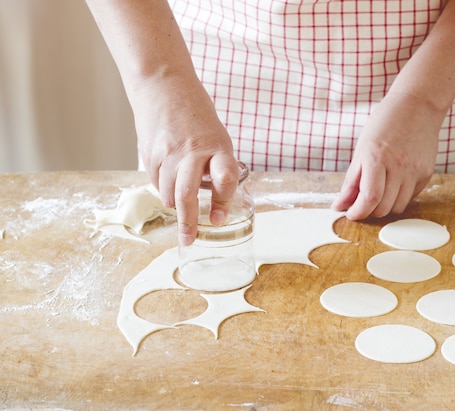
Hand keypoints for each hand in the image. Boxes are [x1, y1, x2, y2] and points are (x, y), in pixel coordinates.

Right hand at [133, 73, 239, 245]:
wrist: (163, 86)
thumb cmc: (196, 116)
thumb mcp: (216, 136)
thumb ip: (217, 165)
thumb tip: (217, 201)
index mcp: (218, 146)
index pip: (226, 178)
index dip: (224, 201)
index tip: (219, 219)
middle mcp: (193, 151)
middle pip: (188, 194)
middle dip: (188, 222)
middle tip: (189, 239)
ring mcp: (168, 153)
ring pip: (168, 193)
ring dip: (174, 206)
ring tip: (179, 207)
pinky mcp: (149, 154)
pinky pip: (156, 182)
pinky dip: (163, 188)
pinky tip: (167, 178)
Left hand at [332, 91, 444, 219]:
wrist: (417, 105)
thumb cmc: (385, 123)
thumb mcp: (361, 149)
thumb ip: (351, 181)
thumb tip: (339, 205)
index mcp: (377, 158)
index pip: (369, 198)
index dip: (358, 212)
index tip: (351, 214)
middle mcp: (398, 167)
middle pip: (384, 208)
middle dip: (369, 212)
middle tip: (361, 205)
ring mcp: (415, 171)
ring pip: (398, 207)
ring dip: (384, 207)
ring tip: (377, 194)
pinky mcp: (426, 173)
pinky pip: (410, 196)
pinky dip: (398, 197)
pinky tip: (393, 183)